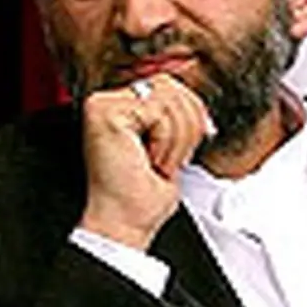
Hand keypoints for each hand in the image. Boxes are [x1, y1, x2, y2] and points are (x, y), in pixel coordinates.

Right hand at [77, 73, 214, 250]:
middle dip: (188, 125)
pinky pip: (158, 113)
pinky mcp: (105, 112)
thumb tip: (196, 99)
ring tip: (159, 163)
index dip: (193, 109)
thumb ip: (175, 116)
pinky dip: (166, 143)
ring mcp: (102, 104)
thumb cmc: (139, 196)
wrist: (123, 223)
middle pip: (169, 84)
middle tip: (173, 158)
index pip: (166, 84)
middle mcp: (105, 101)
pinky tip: (150, 160)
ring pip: (168, 98)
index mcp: (118, 106)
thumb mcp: (168, 146)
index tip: (204, 134)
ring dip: (177, 140)